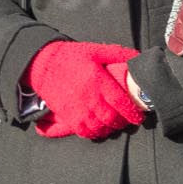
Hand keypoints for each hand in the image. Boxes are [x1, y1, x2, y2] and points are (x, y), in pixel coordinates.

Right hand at [27, 41, 144, 139]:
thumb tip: (139, 58)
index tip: (139, 116)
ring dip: (110, 128)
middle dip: (123, 122)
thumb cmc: (71, 57)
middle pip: (111, 118)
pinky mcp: (68, 117)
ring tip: (114, 123)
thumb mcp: (96, 50)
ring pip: (99, 128)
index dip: (132, 112)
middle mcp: (89, 98)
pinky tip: (99, 127)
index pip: (121, 103)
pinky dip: (95, 133)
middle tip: (128, 119)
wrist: (42, 65)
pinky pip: (85, 132)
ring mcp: (77, 110)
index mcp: (98, 81)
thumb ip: (119, 54)